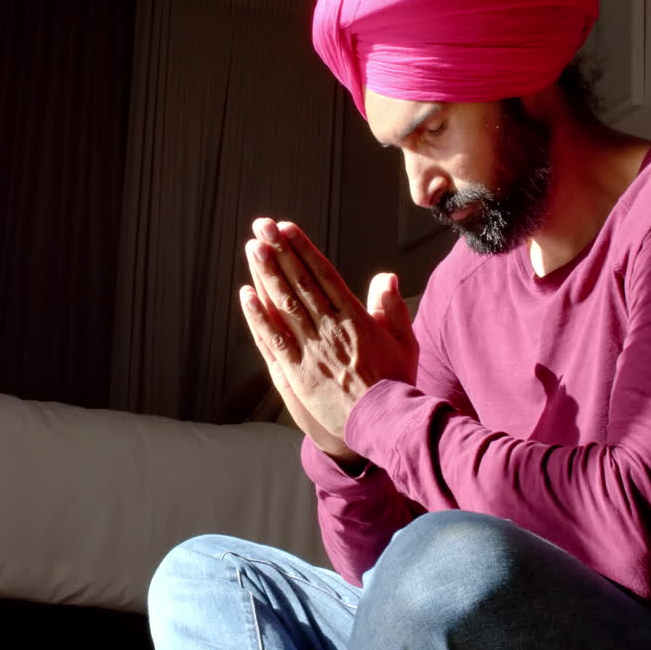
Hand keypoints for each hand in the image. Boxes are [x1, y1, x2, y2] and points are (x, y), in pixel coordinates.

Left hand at [238, 218, 417, 455]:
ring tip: (253, 248)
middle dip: (280, 252)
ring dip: (266, 275)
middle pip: (300, 283)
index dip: (304, 250)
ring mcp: (311, 350)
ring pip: (284, 305)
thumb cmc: (396, 383)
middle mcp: (330, 329)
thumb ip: (391, 307)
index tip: (288, 229)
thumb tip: (385, 277)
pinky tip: (246, 295)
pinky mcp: (297, 372)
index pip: (324, 275)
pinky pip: (274, 339)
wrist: (385, 424)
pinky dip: (258, 316)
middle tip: (263, 226)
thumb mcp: (404, 341)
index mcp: (355, 318)